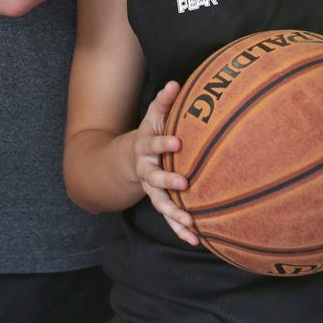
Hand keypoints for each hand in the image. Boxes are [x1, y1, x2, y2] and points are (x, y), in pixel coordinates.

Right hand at [132, 81, 198, 245]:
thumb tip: (175, 83)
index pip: (154, 144)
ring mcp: (151, 189)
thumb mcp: (153, 117)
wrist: (128, 160)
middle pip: (154, 178)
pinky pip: (169, 218)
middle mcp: (147, 170)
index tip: (178, 142)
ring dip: (174, 213)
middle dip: (168, 181)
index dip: (164, 144)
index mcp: (145, 147)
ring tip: (189, 222)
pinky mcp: (160, 202)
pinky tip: (194, 239)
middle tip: (184, 183)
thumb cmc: (149, 134)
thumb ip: (163, 102)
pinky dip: (179, 230)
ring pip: (160, 203)